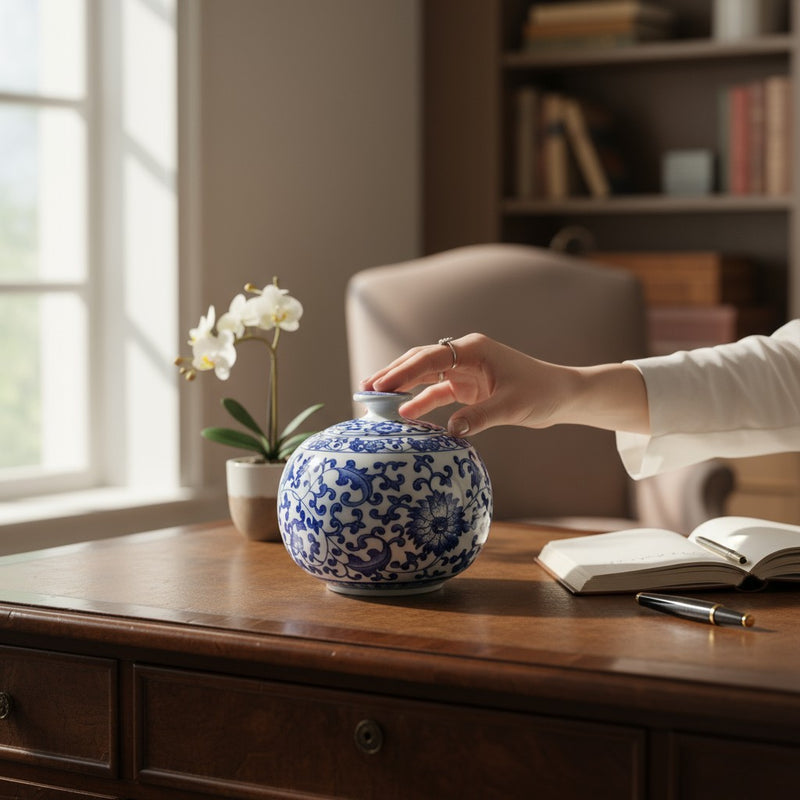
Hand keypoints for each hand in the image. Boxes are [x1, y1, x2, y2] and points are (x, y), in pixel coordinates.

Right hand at [362, 333, 649, 436]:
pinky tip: (405, 416)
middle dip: (393, 374)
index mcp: (473, 350)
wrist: (562, 396)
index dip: (402, 371)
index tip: (380, 384)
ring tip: (374, 399)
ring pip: (425, 377)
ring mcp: (465, 371)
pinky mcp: (468, 388)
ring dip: (402, 387)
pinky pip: (438, 394)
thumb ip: (480, 417)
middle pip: (420, 362)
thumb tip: (451, 430)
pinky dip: (421, 403)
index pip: (429, 358)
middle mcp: (465, 356)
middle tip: (365, 388)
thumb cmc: (541, 393)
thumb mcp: (512, 406)